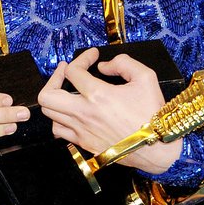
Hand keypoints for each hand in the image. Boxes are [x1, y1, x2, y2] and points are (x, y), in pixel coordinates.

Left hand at [38, 48, 181, 175]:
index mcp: (98, 95)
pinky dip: (59, 118)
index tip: (93, 56)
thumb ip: (123, 63)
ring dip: (55, 98)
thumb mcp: (146, 78)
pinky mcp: (83, 143)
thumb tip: (103, 66)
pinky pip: (58, 130)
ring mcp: (81, 131)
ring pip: (49, 114)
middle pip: (47, 95)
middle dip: (53, 78)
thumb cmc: (152, 113)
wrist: (156, 148)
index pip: (73, 71)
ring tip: (66, 91)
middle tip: (66, 71)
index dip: (82, 58)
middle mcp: (84, 114)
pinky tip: (71, 112)